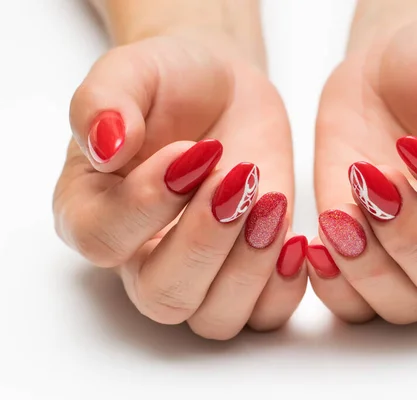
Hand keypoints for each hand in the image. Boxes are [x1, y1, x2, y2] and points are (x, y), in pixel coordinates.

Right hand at [54, 24, 305, 338]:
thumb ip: (104, 100)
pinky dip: (283, 287)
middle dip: (208, 240)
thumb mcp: (133, 70)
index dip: (150, 203)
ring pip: (215, 318)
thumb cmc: (171, 82)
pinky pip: (263, 315)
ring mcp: (197, 271)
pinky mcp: (245, 271)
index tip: (194, 152)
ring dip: (250, 265)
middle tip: (239, 178)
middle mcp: (140, 256)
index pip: (104, 240)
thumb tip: (104, 146)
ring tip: (270, 201)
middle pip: (164, 296)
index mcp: (93, 211)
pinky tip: (293, 239)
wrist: (221, 90)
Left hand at [310, 10, 416, 323]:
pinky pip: (355, 304)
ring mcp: (412, 253)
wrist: (382, 72)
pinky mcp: (363, 253)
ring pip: (404, 305)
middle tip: (375, 178)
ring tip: (341, 208)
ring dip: (367, 265)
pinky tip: (318, 241)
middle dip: (411, 238)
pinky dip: (333, 284)